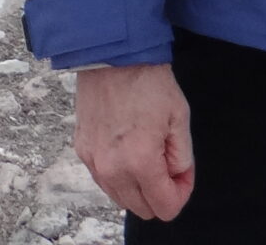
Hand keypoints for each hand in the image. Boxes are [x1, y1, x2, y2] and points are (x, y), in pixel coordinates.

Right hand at [73, 61, 195, 220]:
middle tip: (169, 163)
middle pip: (142, 209)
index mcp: (140, 163)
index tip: (183, 171)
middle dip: (161, 193)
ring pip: (121, 197)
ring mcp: (93, 160)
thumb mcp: (179, 117)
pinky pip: (104, 179)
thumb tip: (177, 176)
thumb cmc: (147, 81)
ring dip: (139, 186)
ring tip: (148, 154)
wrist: (112, 55)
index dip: (181, 193)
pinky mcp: (82, 149)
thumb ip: (182, 157)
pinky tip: (128, 149)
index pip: (165, 207)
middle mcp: (112, 169)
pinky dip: (119, 174)